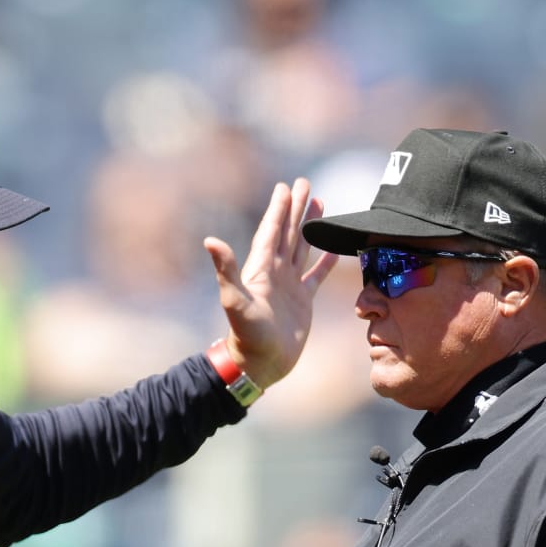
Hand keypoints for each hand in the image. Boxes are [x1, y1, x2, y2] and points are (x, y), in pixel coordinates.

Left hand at [204, 178, 337, 389]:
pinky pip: (316, 275)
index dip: (279, 209)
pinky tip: (335, 248)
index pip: (271, 231)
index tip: (285, 186)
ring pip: (303, 247)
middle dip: (296, 208)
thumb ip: (226, 270)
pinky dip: (325, 261)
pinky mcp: (303, 301)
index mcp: (261, 268)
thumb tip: (210, 241)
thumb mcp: (235, 300)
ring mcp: (290, 286)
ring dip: (310, 226)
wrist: (260, 364)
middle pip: (288, 232)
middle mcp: (276, 272)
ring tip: (319, 203)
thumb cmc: (247, 335)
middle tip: (305, 182)